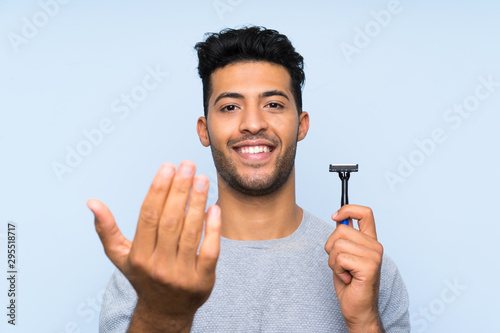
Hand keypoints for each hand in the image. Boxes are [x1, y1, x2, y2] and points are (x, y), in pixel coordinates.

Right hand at [87, 161, 220, 331]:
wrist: (165, 311)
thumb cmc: (144, 275)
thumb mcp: (120, 256)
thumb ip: (106, 229)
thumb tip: (92, 202)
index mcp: (138, 256)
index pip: (148, 216)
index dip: (158, 189)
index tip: (168, 167)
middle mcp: (158, 265)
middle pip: (171, 220)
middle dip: (180, 189)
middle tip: (188, 165)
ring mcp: (182, 274)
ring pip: (191, 232)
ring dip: (198, 202)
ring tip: (202, 179)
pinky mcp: (203, 280)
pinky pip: (210, 250)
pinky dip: (213, 228)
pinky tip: (214, 208)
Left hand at [324, 205, 384, 332]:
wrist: (358, 309)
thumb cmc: (350, 284)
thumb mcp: (344, 255)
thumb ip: (344, 238)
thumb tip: (338, 219)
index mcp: (370, 241)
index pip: (365, 212)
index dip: (347, 209)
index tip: (335, 217)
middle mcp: (375, 246)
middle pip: (340, 230)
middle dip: (330, 247)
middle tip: (340, 264)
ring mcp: (374, 256)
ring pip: (337, 245)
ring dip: (333, 262)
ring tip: (344, 272)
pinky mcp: (369, 266)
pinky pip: (340, 258)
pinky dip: (337, 270)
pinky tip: (348, 279)